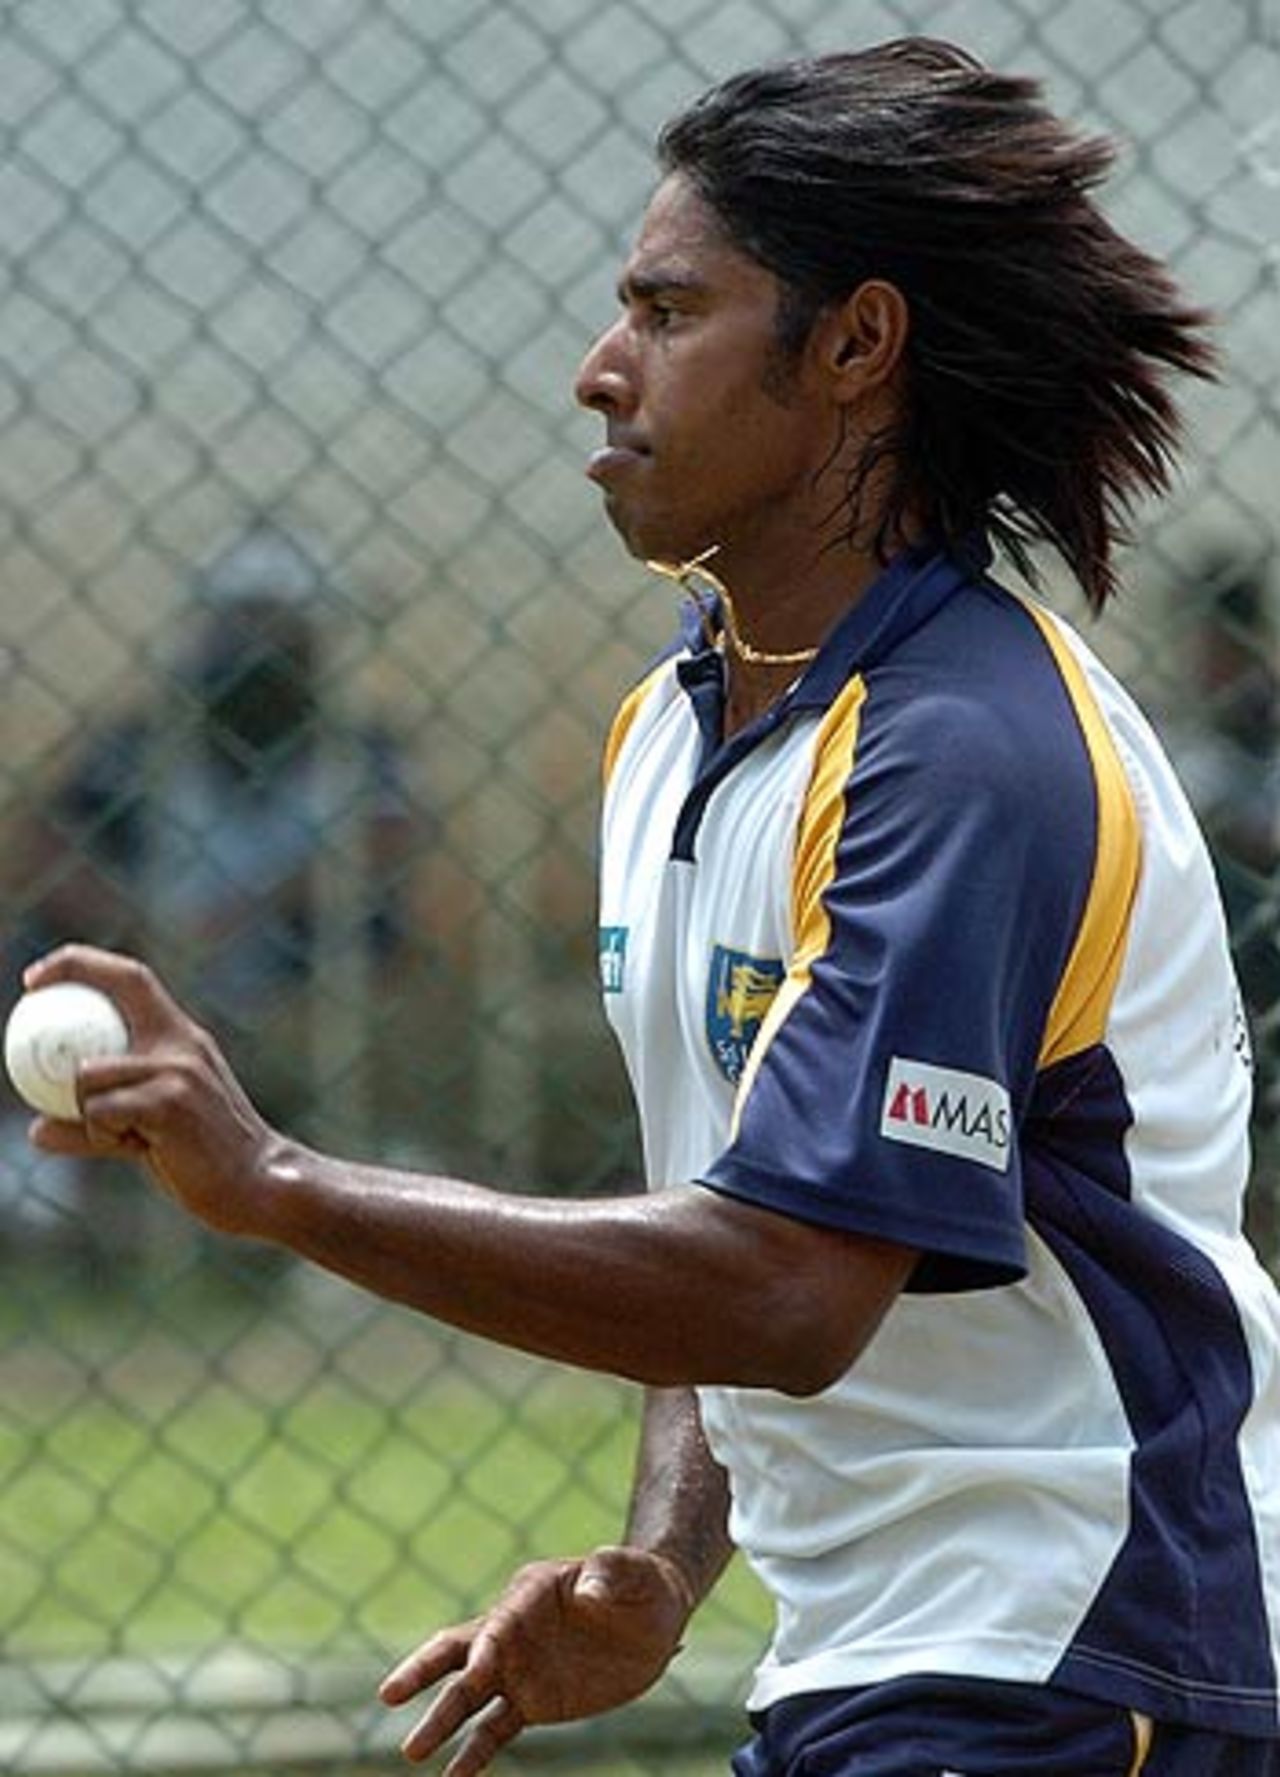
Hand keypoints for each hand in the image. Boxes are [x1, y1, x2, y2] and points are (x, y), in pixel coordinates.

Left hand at [22, 944, 277, 1234]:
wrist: (257, 1182)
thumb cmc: (205, 1157)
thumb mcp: (150, 1127)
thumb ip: (100, 1119)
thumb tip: (36, 1129)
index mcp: (183, 1039)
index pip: (134, 979)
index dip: (86, 965)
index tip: (42, 976)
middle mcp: (182, 1044)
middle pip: (123, 987)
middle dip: (73, 970)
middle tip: (30, 992)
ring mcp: (178, 1071)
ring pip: (89, 1073)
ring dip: (86, 1109)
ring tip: (122, 1135)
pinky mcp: (169, 1104)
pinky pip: (100, 1113)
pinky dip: (99, 1135)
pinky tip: (137, 1149)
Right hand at [379, 1546, 694, 1774]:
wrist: (656, 1615)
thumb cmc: (642, 1583)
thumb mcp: (634, 1573)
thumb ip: (609, 1575)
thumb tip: (588, 1595)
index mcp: (530, 1593)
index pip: (498, 1624)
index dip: (486, 1650)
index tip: (479, 1676)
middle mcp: (512, 1630)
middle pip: (457, 1650)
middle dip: (423, 1670)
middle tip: (388, 1694)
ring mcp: (519, 1668)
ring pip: (468, 1695)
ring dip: (441, 1720)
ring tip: (412, 1753)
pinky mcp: (533, 1701)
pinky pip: (495, 1729)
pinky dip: (473, 1753)